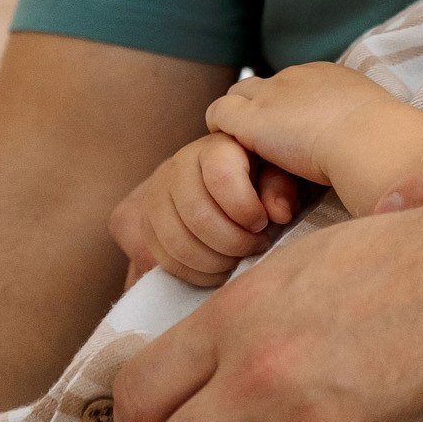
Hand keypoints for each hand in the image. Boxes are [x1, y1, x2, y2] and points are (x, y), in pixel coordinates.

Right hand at [109, 135, 299, 289]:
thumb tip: (278, 214)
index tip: (263, 223)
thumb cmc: (257, 177)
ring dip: (215, 262)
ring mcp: (154, 197)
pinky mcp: (143, 227)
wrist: (222, 183)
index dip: (244, 208)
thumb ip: (280, 186)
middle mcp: (177, 167)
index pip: (220, 177)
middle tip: (256, 246)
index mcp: (212, 148)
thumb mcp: (277, 171)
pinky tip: (220, 268)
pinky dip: (197, 273)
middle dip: (233, 242)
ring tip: (239, 258)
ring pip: (178, 243)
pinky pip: (165, 261)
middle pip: (198, 216)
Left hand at [206, 65, 379, 186]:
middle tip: (265, 144)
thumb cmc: (383, 140)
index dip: (289, 109)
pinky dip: (221, 130)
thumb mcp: (375, 123)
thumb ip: (363, 126)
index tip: (294, 134)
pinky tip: (230, 155)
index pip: (295, 85)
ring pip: (238, 94)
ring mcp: (271, 94)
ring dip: (238, 119)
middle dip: (261, 109)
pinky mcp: (251, 118)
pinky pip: (218, 113)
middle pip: (265, 86)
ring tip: (244, 151)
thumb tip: (374, 144)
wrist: (370, 138)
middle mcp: (297, 77)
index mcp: (328, 76)